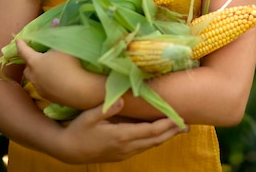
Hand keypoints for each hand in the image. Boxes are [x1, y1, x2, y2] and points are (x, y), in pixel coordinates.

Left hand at [16, 39, 104, 108]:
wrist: (80, 90)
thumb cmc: (70, 64)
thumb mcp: (64, 44)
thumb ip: (58, 31)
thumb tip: (55, 20)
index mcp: (35, 62)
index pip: (24, 51)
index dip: (21, 44)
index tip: (18, 40)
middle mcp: (34, 76)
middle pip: (27, 67)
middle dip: (29, 61)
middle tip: (36, 55)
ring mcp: (40, 88)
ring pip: (34, 78)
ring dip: (37, 72)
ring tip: (46, 68)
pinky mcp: (48, 97)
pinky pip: (43, 87)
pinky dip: (46, 81)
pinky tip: (55, 79)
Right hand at [57, 98, 187, 163]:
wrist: (68, 151)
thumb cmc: (78, 130)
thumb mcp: (89, 116)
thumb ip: (106, 108)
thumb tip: (122, 100)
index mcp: (121, 136)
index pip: (150, 131)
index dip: (166, 125)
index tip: (179, 118)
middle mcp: (126, 147)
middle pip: (155, 140)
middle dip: (172, 132)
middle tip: (187, 125)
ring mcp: (124, 152)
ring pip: (150, 145)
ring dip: (165, 137)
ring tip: (178, 129)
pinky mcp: (121, 154)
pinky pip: (142, 147)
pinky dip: (154, 140)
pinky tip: (158, 134)